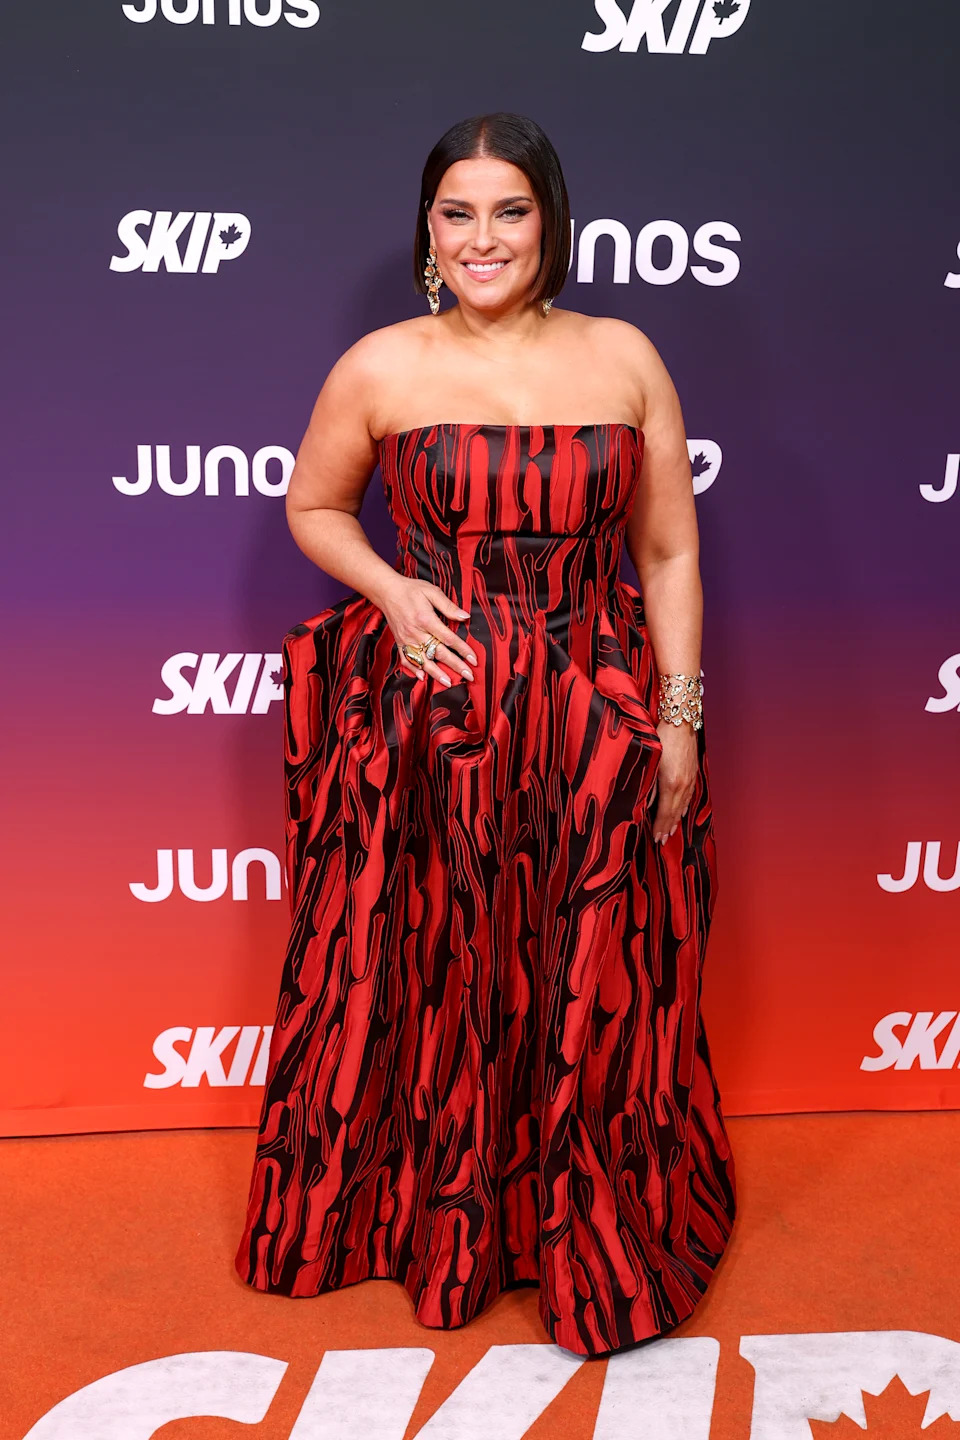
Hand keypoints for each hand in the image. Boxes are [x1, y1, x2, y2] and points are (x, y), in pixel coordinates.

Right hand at [379, 576, 476, 686]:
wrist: (387, 591)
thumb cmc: (411, 590)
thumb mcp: (432, 592)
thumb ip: (448, 606)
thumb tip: (465, 617)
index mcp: (426, 619)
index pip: (449, 638)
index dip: (463, 650)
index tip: (474, 659)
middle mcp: (416, 632)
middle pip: (439, 653)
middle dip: (455, 665)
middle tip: (469, 676)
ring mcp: (406, 640)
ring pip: (423, 660)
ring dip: (437, 673)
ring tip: (449, 683)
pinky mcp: (400, 643)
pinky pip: (406, 659)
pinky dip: (413, 669)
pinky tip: (422, 677)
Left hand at [649, 720, 696, 843]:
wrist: (680, 720)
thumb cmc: (661, 737)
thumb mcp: (650, 761)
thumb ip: (647, 784)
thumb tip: (643, 803)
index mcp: (670, 784)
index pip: (665, 812)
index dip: (660, 827)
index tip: (656, 838)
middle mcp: (683, 785)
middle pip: (675, 812)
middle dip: (668, 827)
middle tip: (662, 840)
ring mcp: (690, 779)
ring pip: (683, 805)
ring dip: (676, 819)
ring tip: (670, 831)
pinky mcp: (693, 773)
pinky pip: (690, 795)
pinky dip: (685, 806)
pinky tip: (682, 811)